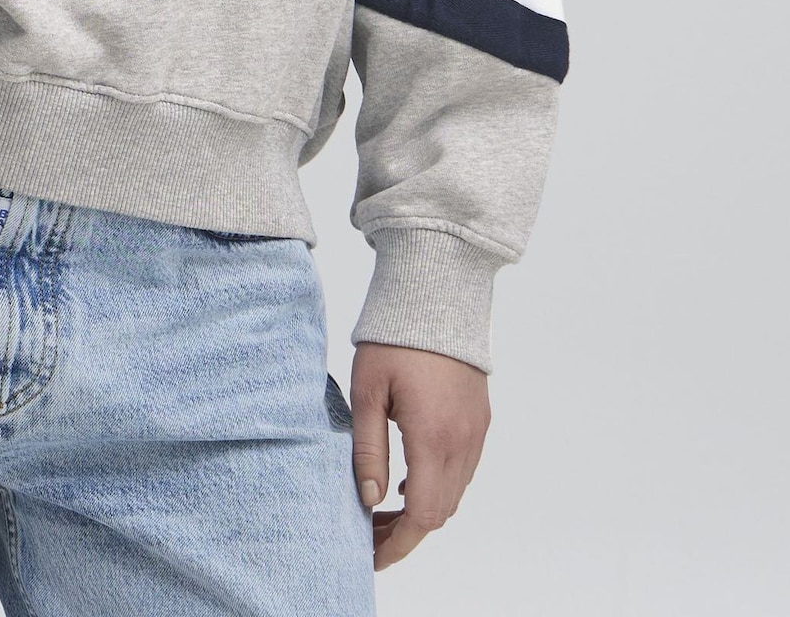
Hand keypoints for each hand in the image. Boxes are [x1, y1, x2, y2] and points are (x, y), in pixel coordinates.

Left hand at [350, 341, 490, 570]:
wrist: (437, 294)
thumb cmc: (395, 338)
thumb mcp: (368, 391)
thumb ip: (368, 449)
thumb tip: (368, 498)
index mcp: (433, 438)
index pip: (422, 516)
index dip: (398, 544)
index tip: (373, 555)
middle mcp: (463, 442)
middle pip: (441, 512)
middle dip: (406, 532)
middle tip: (370, 534)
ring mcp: (476, 431)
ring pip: (455, 494)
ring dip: (424, 510)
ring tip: (384, 509)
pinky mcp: (480, 419)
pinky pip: (464, 469)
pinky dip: (440, 486)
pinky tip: (411, 479)